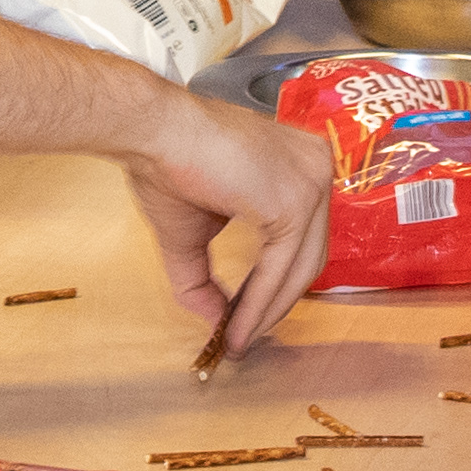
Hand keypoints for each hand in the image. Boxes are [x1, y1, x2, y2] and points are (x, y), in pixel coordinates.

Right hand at [117, 99, 332, 364]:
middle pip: (309, 254)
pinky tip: (236, 326)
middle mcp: (316, 167)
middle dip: (278, 302)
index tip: (250, 316)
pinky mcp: (295, 201)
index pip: (302, 235)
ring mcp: (311, 182)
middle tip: (246, 336)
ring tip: (238, 339)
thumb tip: (215, 324)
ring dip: (268, 311)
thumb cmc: (168, 163)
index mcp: (299, 163)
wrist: (153, 131)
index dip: (279, 281)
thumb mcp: (193, 232)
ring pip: (300, 267)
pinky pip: (280, 267)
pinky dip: (259, 302)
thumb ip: (206, 278)